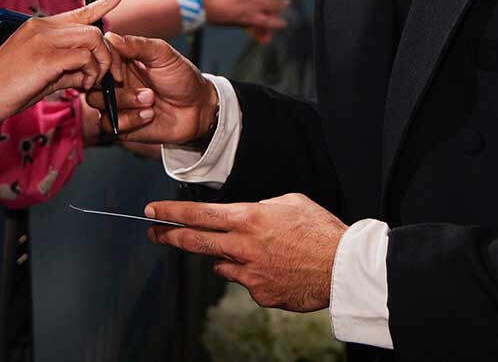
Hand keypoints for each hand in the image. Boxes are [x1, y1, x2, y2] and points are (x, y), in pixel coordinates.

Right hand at [0, 0, 126, 145]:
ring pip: (93, 40)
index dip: (103, 2)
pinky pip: (82, 58)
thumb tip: (89, 73)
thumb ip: (66, 68)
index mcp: (39, 26)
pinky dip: (89, 74)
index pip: (79, 10)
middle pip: (94, 30)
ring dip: (100, 65)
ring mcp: (42, 40)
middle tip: (108, 78)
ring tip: (90, 85)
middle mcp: (42, 27)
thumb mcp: (40, 75)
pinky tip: (80, 87)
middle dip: (108, 56)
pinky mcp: (44, 58)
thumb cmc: (5, 90)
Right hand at [86, 32, 213, 146]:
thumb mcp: (163, 55)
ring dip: (125, 104)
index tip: (121, 70)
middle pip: (91, 83)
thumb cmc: (182, 77)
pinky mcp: (122, 124)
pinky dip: (130, 120)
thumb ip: (138, 45)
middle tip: (142, 89)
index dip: (105, 64)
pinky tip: (149, 115)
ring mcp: (117, 103)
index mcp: (121, 61)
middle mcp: (115, 82)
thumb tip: (110, 36)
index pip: (97, 58)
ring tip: (150, 101)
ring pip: (97, 104)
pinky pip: (109, 124)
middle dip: (115, 88)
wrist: (198, 109)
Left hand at [145, 193, 347, 311]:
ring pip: (222, 264)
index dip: (172, 213)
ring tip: (256, 251)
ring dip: (226, 257)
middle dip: (170, 236)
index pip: (199, 214)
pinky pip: (246, 281)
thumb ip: (258, 210)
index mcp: (249, 218)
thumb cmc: (320, 230)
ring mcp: (250, 273)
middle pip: (196, 242)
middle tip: (154, 232)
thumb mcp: (288, 202)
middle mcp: (244, 246)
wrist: (344, 267)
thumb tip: (245, 218)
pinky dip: (253, 274)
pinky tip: (276, 268)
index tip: (153, 211)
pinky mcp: (261, 294)